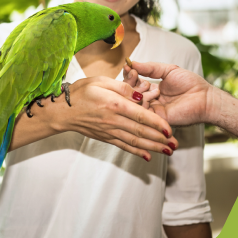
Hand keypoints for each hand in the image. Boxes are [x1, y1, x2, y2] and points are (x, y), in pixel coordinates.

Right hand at [39, 76, 176, 160]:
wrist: (62, 111)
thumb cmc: (80, 92)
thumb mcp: (101, 81)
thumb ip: (122, 87)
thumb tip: (139, 96)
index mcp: (114, 104)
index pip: (141, 115)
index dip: (157, 124)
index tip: (170, 129)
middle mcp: (113, 120)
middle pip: (141, 131)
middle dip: (160, 139)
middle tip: (175, 144)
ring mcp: (109, 131)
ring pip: (135, 141)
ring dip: (152, 147)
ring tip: (167, 152)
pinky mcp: (105, 137)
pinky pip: (123, 146)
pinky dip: (136, 152)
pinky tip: (147, 157)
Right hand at [125, 61, 211, 126]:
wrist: (205, 98)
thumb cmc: (191, 84)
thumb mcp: (169, 70)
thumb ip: (150, 68)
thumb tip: (132, 62)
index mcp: (152, 89)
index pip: (133, 83)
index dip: (129, 75)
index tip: (128, 66)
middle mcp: (150, 100)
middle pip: (130, 93)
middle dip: (129, 82)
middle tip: (134, 74)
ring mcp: (152, 110)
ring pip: (133, 102)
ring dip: (135, 91)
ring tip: (144, 85)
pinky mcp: (156, 118)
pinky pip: (142, 112)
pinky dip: (140, 103)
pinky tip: (144, 95)